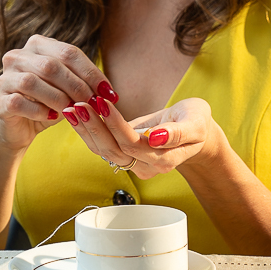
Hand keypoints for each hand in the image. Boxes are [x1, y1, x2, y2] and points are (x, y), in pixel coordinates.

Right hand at [0, 34, 119, 154]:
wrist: (18, 127)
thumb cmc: (48, 104)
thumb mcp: (69, 89)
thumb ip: (84, 84)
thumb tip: (109, 93)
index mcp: (38, 45)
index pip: (69, 53)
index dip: (92, 73)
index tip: (110, 93)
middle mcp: (18, 55)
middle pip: (52, 65)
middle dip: (78, 86)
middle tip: (94, 104)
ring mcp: (5, 77)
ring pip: (33, 82)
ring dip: (58, 99)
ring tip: (72, 111)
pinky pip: (20, 102)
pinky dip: (39, 111)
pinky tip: (51, 117)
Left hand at [65, 96, 224, 178]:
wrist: (195, 132)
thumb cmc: (197, 123)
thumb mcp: (196, 122)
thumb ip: (178, 132)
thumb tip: (156, 138)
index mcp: (164, 158)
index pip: (132, 144)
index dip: (115, 125)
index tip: (101, 103)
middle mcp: (146, 166)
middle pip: (114, 149)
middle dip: (95, 126)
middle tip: (80, 103)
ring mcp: (134, 163)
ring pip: (104, 150)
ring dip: (87, 129)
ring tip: (73, 107)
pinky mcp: (125, 155)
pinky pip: (102, 146)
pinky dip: (88, 131)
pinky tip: (76, 115)